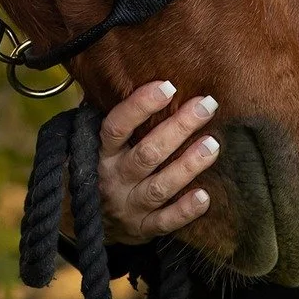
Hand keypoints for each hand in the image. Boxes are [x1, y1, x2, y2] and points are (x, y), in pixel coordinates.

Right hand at [96, 79, 221, 244]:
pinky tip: (205, 197)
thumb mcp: (91, 143)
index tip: (167, 86)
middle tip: (207, 105)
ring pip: (160, 187)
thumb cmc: (97, 169)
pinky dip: (184, 211)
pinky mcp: (142, 229)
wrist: (85, 223)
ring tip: (213, 145)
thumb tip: (115, 69)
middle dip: (178, 128)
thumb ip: (107, 115)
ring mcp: (129, 206)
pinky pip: (165, 222)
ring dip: (187, 166)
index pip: (116, 127)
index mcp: (100, 153)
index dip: (139, 106)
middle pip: (147, 154)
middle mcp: (113, 179)